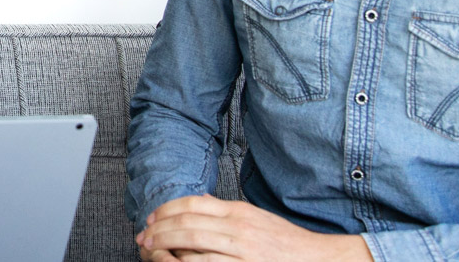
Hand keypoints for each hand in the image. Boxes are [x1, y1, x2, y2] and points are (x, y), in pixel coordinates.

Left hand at [135, 195, 369, 261]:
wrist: (315, 259)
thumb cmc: (283, 242)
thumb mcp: (253, 217)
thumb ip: (224, 211)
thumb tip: (198, 201)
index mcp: (238, 211)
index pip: (192, 204)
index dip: (166, 211)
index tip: (151, 220)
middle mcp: (238, 228)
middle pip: (187, 224)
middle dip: (159, 231)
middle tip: (143, 238)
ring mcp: (242, 250)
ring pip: (193, 245)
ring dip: (167, 249)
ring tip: (153, 253)